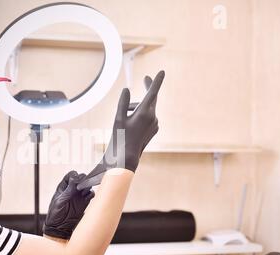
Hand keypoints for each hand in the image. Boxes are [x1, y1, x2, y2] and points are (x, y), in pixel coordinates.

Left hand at [43, 171, 94, 239]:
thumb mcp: (59, 202)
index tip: (75, 181)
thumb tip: (74, 180)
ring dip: (87, 187)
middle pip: (81, 179)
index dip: (75, 176)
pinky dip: (91, 194)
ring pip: (87, 186)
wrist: (59, 228)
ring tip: (83, 193)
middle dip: (83, 180)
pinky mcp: (84, 203)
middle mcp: (72, 190)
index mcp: (63, 187)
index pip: (71, 175)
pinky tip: (88, 197)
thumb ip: (68, 191)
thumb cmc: (55, 214)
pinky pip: (90, 195)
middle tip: (81, 187)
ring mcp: (78, 196)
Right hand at [77, 70, 164, 189]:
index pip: (152, 93)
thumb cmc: (120, 137)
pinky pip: (148, 117)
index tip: (162, 71)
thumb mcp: (118, 119)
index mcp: (144, 113)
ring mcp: (155, 124)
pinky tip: (131, 126)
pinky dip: (140, 116)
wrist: (128, 157)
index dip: (156, 81)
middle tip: (146, 78)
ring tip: (124, 120)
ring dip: (136, 108)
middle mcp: (153, 117)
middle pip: (151, 98)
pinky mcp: (154, 129)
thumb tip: (127, 90)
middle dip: (147, 89)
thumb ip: (123, 103)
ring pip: (146, 109)